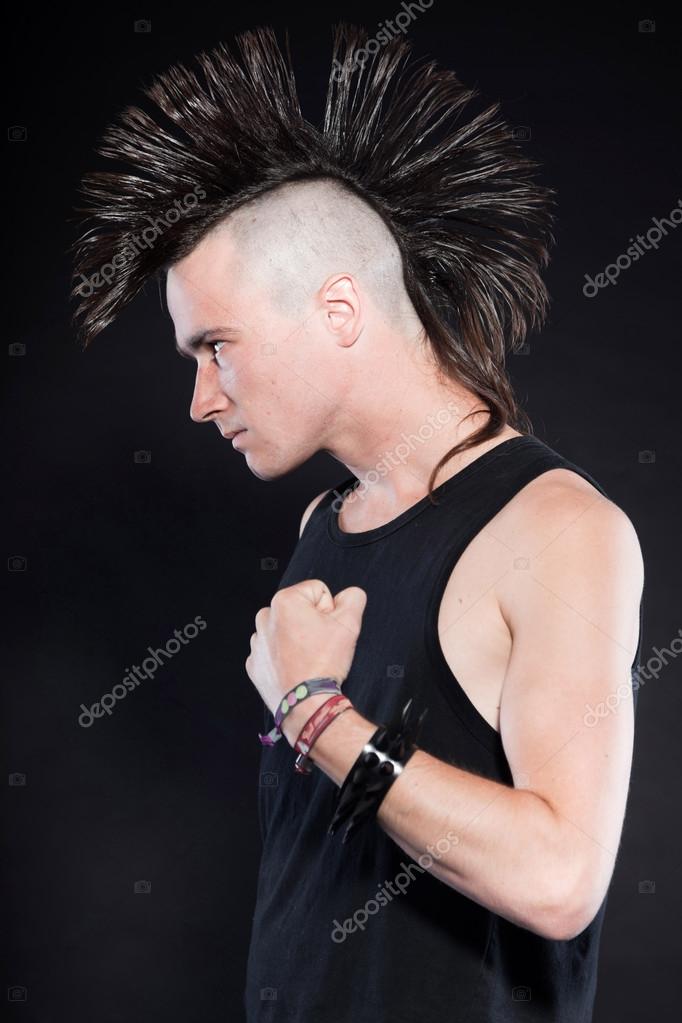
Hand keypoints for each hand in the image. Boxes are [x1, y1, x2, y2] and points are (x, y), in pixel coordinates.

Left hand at [245, 579, 366, 716]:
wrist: (306, 704)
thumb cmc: (324, 663)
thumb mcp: (349, 624)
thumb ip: (353, 598)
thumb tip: (350, 594)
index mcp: (284, 601)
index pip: (318, 592)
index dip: (330, 610)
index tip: (328, 629)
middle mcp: (265, 617)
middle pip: (300, 610)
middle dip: (312, 623)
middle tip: (320, 645)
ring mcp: (257, 642)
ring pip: (286, 630)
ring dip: (297, 639)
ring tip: (308, 658)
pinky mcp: (255, 663)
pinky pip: (274, 651)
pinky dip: (285, 657)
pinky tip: (296, 668)